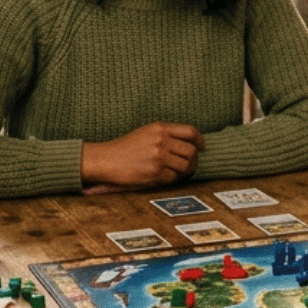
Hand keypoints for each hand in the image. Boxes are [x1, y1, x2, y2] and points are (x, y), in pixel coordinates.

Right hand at [81, 122, 202, 189]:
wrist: (106, 159)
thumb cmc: (125, 147)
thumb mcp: (146, 132)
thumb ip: (166, 134)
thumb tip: (191, 143)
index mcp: (160, 128)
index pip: (190, 131)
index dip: (199, 140)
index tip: (201, 146)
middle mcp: (161, 140)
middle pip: (191, 151)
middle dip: (193, 159)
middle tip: (188, 164)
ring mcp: (159, 157)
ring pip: (186, 165)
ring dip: (184, 171)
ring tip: (176, 171)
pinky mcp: (155, 172)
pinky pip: (174, 178)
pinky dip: (171, 179)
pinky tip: (163, 176)